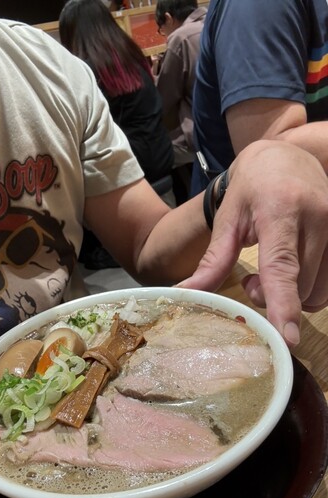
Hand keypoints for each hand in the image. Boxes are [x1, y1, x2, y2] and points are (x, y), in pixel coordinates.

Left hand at [179, 140, 327, 346]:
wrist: (286, 157)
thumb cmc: (252, 188)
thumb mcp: (228, 220)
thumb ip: (214, 261)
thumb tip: (187, 293)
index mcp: (281, 212)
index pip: (283, 266)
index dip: (283, 304)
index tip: (287, 336)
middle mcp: (318, 218)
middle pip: (300, 287)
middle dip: (273, 297)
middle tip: (253, 279)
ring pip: (319, 291)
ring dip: (294, 295)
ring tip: (275, 271)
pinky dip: (311, 288)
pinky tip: (295, 269)